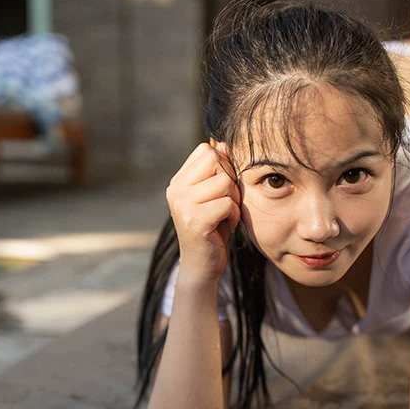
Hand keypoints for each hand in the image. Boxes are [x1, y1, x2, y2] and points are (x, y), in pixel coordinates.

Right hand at [166, 142, 240, 284]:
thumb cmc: (213, 228)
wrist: (201, 266)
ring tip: (224, 216)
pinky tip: (224, 227)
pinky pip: (228, 204)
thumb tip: (222, 142)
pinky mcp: (194, 221)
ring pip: (225, 182)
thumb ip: (218, 170)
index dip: (222, 166)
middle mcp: (176, 190)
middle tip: (224, 204)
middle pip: (216, 162)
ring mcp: (182, 205)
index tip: (220, 189)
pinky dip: (233, 216)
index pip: (206, 150)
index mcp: (178, 181)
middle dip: (230, 182)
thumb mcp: (215, 195)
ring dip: (233, 200)